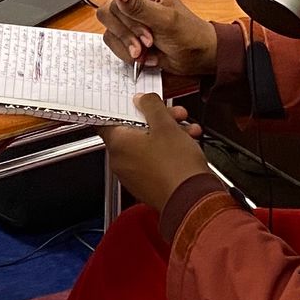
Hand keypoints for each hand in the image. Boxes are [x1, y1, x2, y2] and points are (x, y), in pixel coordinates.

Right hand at [97, 0, 218, 77]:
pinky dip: (127, 54)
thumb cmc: (188, 34)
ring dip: (127, 47)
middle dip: (128, 36)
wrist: (196, 57)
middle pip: (109, 17)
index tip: (148, 36)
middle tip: (148, 45)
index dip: (129, 23)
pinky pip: (113, 44)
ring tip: (147, 53)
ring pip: (110, 32)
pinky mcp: (127, 36)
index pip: (116, 3)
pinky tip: (145, 56)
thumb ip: (139, 6)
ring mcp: (129, 19)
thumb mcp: (165, 19)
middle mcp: (133, 1)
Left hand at [100, 95, 209, 210]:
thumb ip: (150, 106)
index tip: (133, 103)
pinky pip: (153, 161)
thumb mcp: (165, 124)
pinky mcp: (147, 185)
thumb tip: (142, 100)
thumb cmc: (176, 167)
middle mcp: (121, 161)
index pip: (107, 120)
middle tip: (171, 114)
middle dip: (155, 119)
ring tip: (186, 130)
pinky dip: (167, 151)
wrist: (192, 199)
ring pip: (146, 146)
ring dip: (166, 134)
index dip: (122, 108)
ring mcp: (133, 175)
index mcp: (118, 144)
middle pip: (132, 131)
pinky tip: (186, 144)